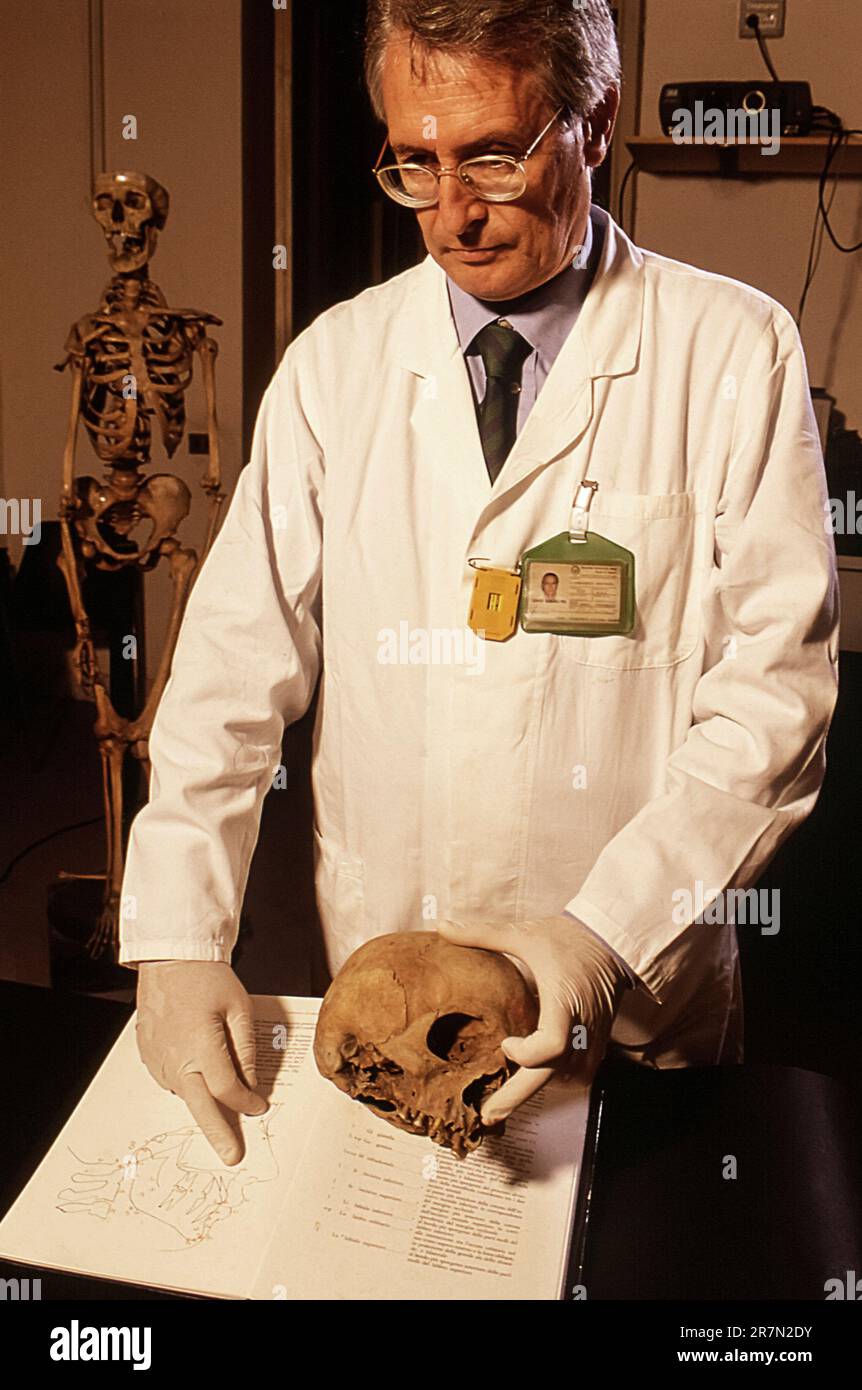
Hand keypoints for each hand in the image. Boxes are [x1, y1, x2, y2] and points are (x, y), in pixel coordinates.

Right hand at [135, 961, 267, 1164]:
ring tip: (221, 1105)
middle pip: (201, 1107)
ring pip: (187, 1092)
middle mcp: (175, 1059)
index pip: (228, 1089)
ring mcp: (158, 1059)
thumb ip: (245, 1050)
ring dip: (204, 1101)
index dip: (246, 1102)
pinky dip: (188, 1082)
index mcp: (200, 1048)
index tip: (259, 1107)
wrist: (170, 959)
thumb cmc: (206, 978)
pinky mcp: (149, 1054)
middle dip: (218, 1134)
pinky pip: (172, 1078)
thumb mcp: (238, 1008)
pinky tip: (198, 1072)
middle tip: (232, 1157)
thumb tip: (251, 1083)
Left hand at [436, 914, 628, 1123]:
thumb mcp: (523, 935)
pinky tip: (534, 1078)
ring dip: (536, 1087)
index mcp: (563, 1002)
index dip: (527, 1053)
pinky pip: (576, 1075)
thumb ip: (482, 934)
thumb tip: (442, 927)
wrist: (611, 944)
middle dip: (517, 1097)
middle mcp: (581, 1027)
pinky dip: (555, 1079)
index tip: (506, 1044)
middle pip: (551, 1075)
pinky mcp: (597, 1045)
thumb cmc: (568, 939)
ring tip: (504, 1097)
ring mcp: (592, 1039)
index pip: (552, 1045)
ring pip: (564, 1079)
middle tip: (487, 1115)